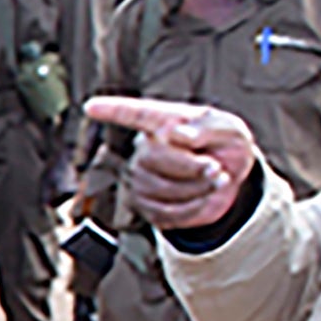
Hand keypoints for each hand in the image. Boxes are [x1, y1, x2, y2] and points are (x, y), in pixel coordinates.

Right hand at [82, 95, 261, 229]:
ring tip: (217, 180)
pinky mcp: (148, 207)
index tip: (90, 107)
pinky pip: (166, 213)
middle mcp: (145, 149)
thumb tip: (177, 134)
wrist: (229, 178)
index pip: (135, 114)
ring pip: (159, 188)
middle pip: (151, 158)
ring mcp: (142, 179)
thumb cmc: (225, 145)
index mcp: (163, 122)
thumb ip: (207, 128)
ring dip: (196, 188)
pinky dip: (195, 207)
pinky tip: (206, 196)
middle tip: (217, 168)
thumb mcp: (230, 129)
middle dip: (189, 167)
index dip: (112, 111)